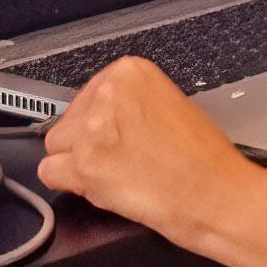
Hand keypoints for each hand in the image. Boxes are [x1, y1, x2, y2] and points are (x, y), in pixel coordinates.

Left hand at [36, 57, 260, 240]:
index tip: (116, 134)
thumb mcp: (170, 104)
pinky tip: (98, 187)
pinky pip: (50, 172)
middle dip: (87, 141)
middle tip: (121, 159)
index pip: (89, 93)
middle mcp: (107, 94)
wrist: (216, 195)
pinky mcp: (84, 166)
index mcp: (130, 72)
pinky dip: (68, 183)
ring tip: (114, 174)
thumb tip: (104, 116)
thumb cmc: (205, 158)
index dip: (101, 120)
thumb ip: (132, 103)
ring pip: (57, 145)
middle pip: (70, 118)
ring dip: (77, 163)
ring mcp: (92, 130)